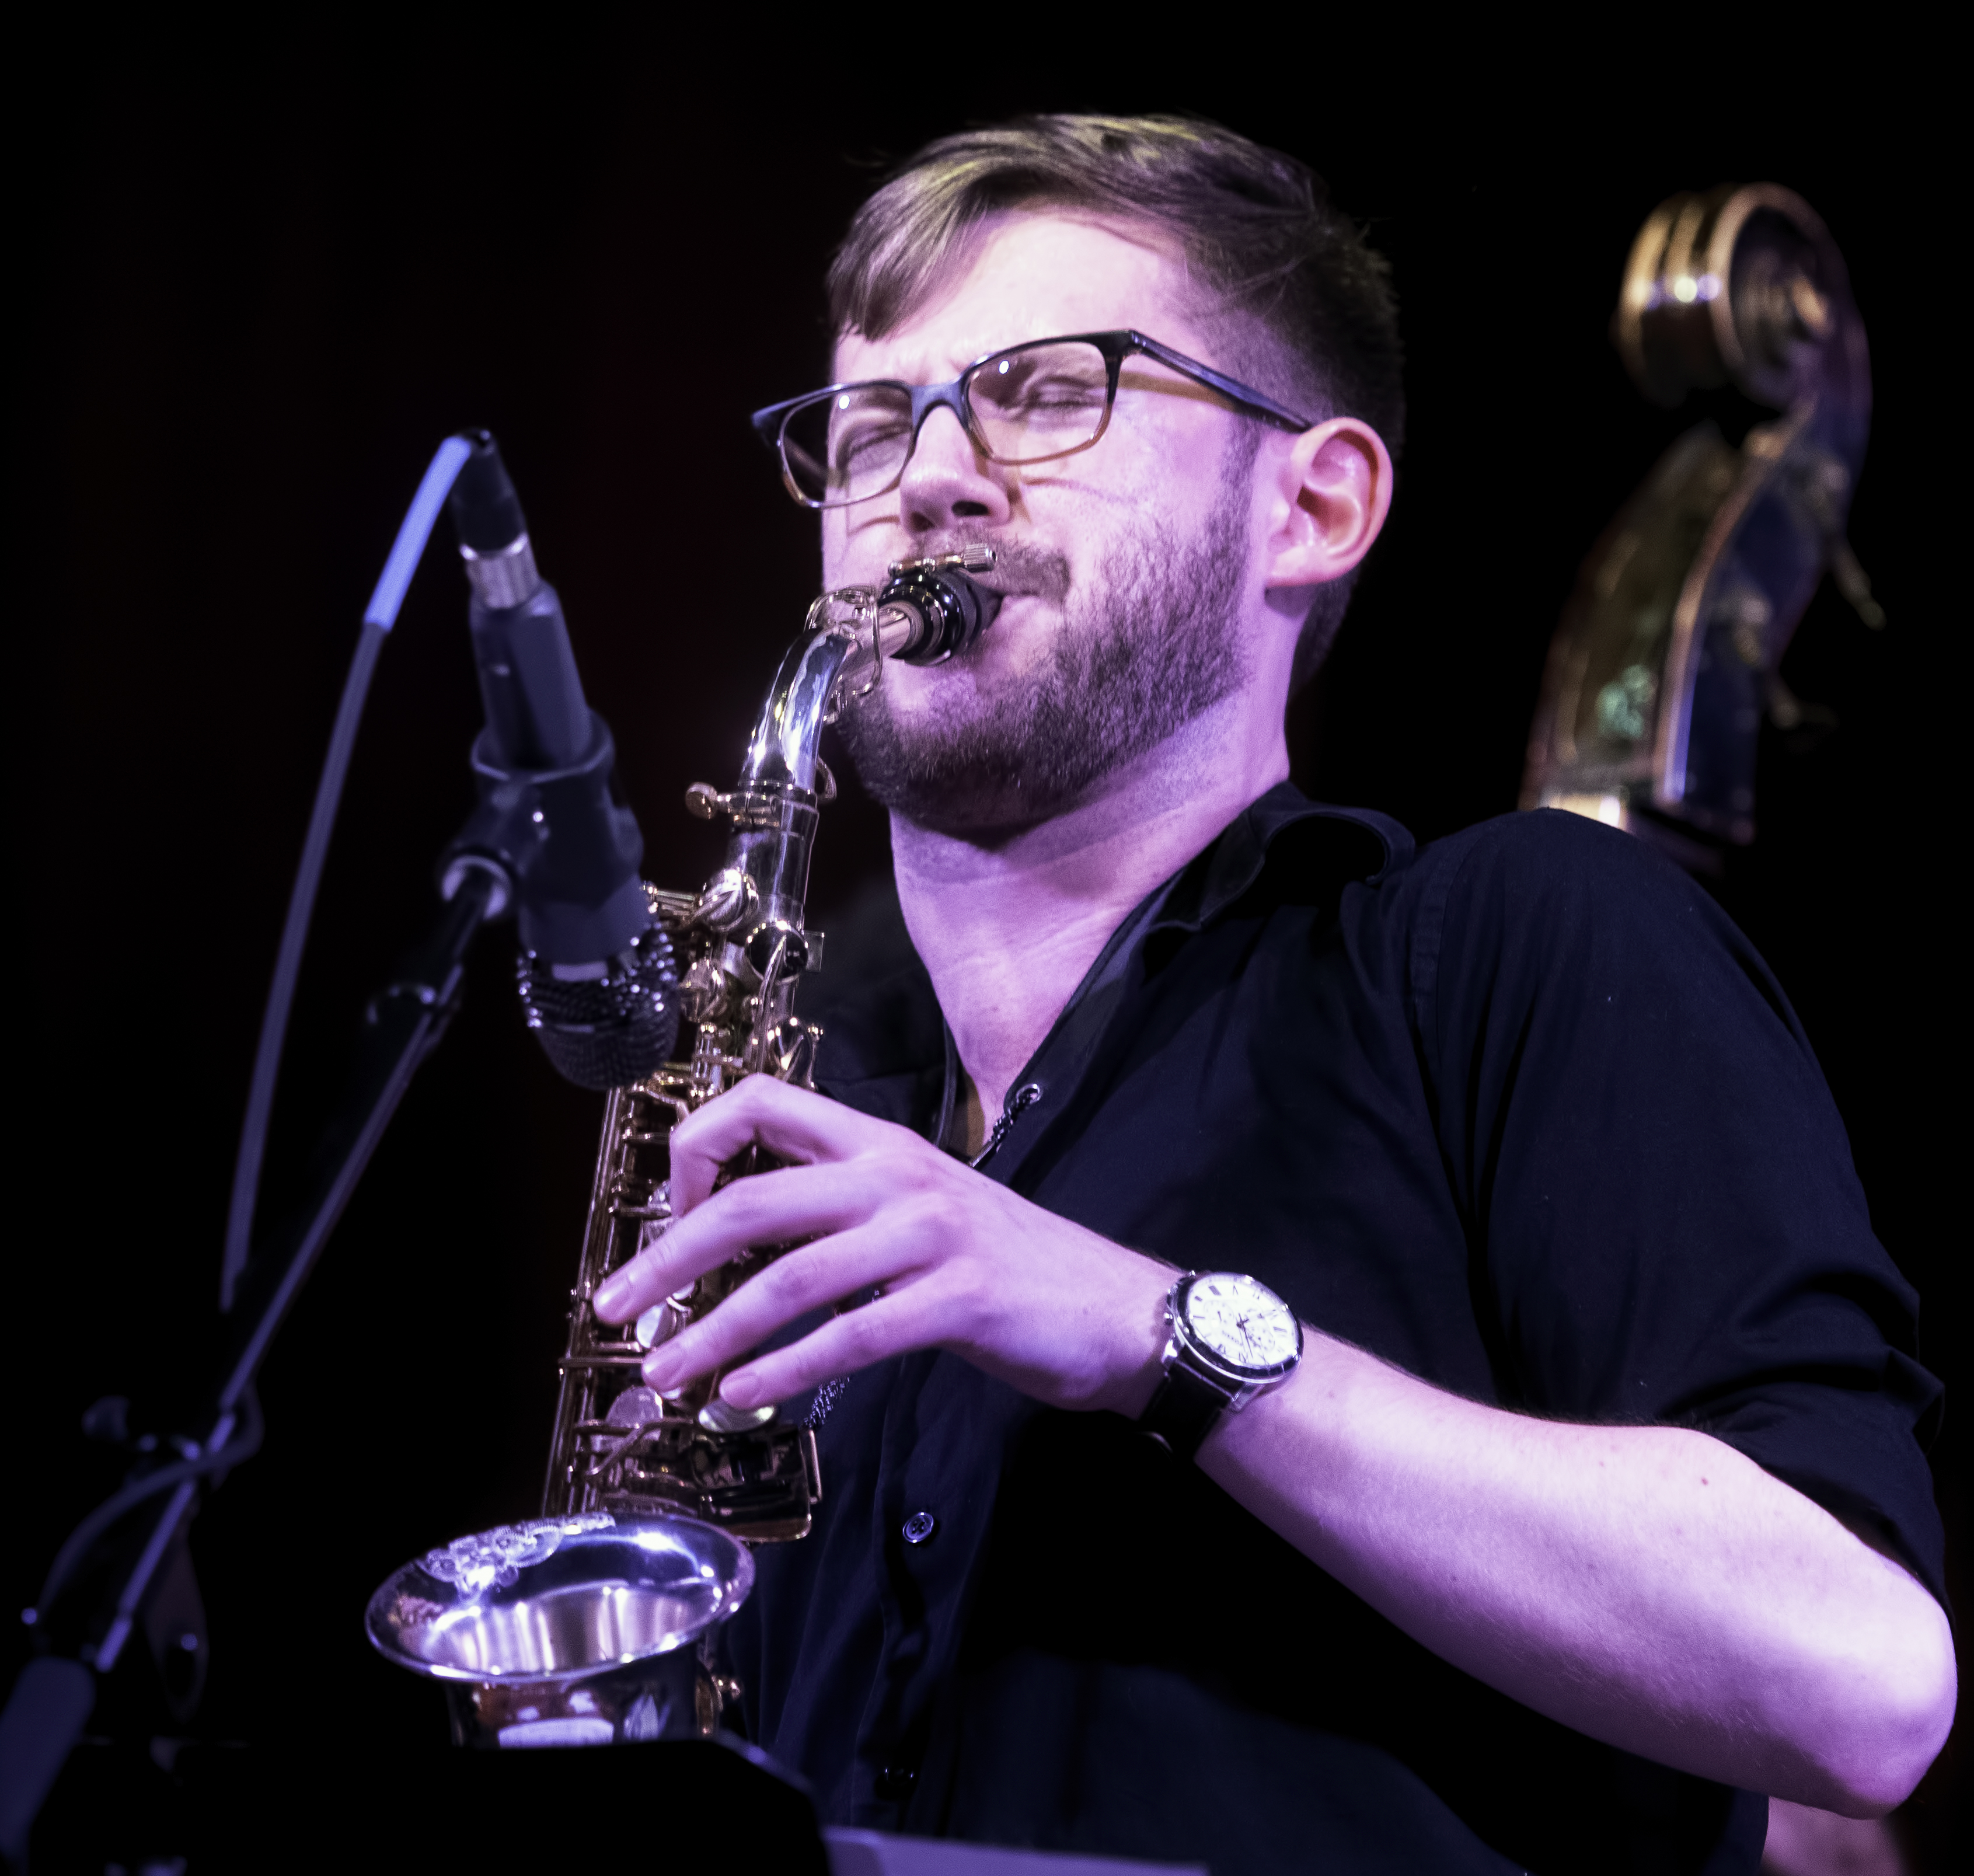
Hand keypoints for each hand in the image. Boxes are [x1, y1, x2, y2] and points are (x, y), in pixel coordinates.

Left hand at [590, 1075, 1173, 1415]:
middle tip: (613, 1309)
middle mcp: (897, 1174)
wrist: (1116, 1309)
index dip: (695, 1146)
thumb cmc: (1009, 1265)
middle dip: (667, 1256)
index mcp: (879, 1142)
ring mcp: (930, 1234)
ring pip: (789, 1275)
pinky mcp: (957, 1299)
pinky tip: (742, 1392)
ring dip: (711, 1329)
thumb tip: (740, 1241)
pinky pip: (852, 1335)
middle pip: (752, 1198)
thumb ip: (842, 1208)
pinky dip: (785, 1366)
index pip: (760, 1100)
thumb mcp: (920, 1209)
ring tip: (663, 1373)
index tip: (666, 1210)